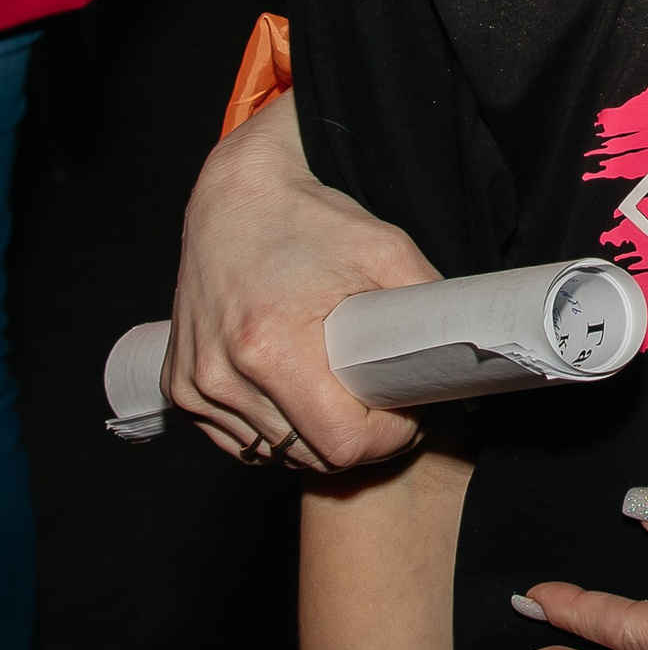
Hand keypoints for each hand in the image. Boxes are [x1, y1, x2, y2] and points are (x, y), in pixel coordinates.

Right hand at [165, 91, 439, 469]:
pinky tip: (295, 391)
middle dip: (354, 438)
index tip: (404, 409)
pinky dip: (272, 427)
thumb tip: (464, 370)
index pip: (341, 445)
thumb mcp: (386, 250)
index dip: (386, 438)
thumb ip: (429, 309)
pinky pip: (238, 439)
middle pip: (308, 455)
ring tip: (336, 389)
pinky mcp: (181, 386)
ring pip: (272, 452)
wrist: (234, 195)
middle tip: (379, 399)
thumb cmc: (310, 220)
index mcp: (271, 346)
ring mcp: (196, 385)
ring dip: (311, 435)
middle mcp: (223, 375)